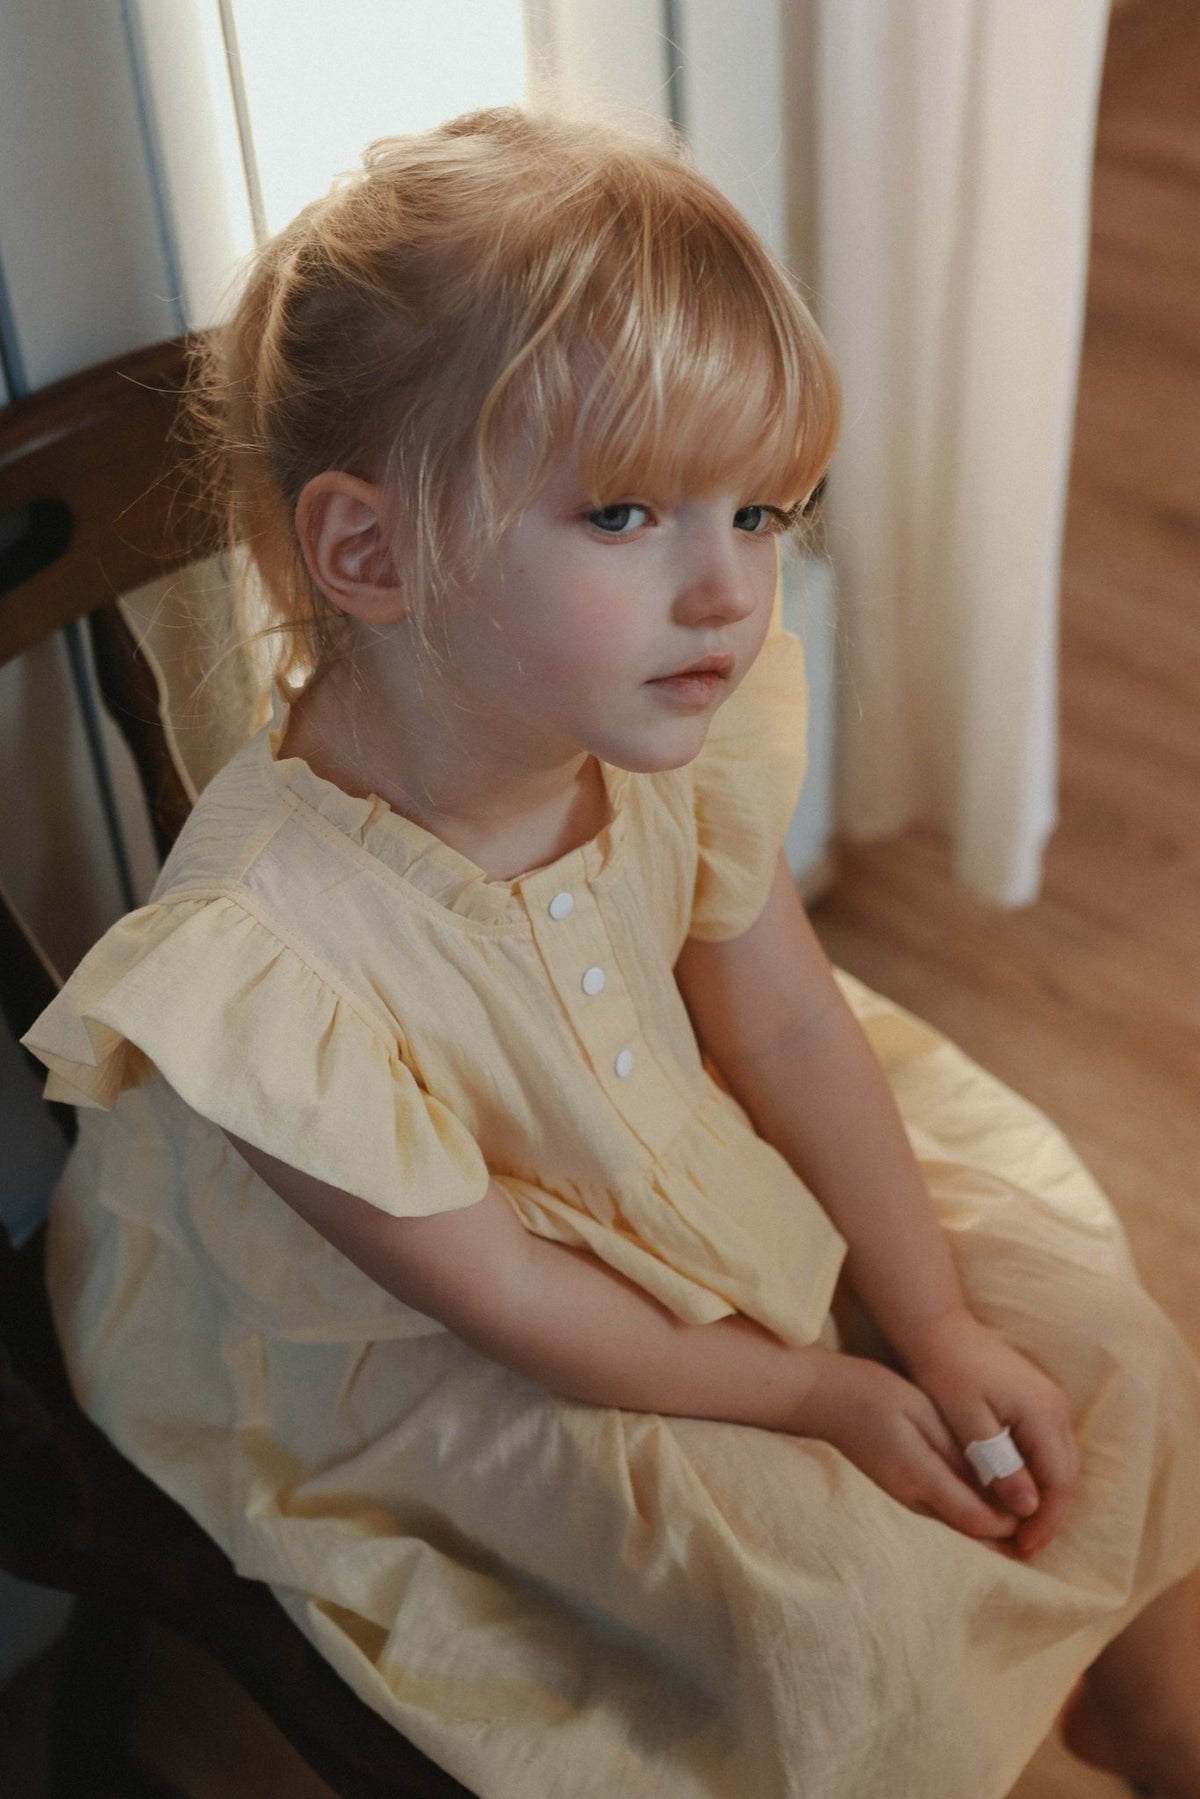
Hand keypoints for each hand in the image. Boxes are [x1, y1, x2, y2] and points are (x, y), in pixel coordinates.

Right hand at [795, 1347, 1024, 1546]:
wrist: (824, 1398)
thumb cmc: (876, 1396)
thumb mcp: (923, 1415)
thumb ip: (959, 1455)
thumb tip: (998, 1486)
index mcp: (923, 1480)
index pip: (980, 1519)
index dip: (1014, 1522)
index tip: (1042, 1513)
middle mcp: (915, 1499)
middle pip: (971, 1533)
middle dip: (1007, 1534)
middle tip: (1040, 1528)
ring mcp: (904, 1497)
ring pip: (958, 1527)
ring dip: (990, 1528)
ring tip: (1024, 1520)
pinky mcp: (900, 1489)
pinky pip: (944, 1513)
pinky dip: (970, 1514)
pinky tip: (988, 1502)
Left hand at [897, 1308, 1080, 1560]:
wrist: (938, 1327)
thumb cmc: (945, 1372)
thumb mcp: (967, 1423)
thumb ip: (999, 1465)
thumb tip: (1029, 1507)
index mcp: (1042, 1413)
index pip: (1060, 1483)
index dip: (1045, 1522)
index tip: (1022, 1550)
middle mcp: (1055, 1408)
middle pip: (1068, 1477)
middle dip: (1049, 1518)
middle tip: (1021, 1550)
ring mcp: (1050, 1402)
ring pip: (1061, 1465)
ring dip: (1045, 1500)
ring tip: (1017, 1532)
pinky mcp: (1037, 1401)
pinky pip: (1048, 1449)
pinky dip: (1038, 1478)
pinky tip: (1014, 1497)